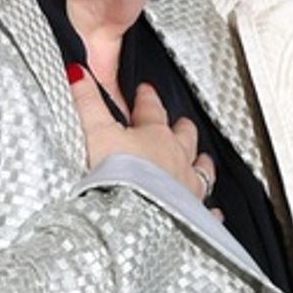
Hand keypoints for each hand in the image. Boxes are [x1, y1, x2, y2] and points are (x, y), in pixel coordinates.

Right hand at [70, 72, 217, 207]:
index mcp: (154, 135)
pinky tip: (214, 211)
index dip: (147, 98)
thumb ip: (88, 103)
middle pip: (184, 136)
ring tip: (202, 159)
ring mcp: (188, 186)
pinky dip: (211, 209)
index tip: (146, 91)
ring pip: (202, 168)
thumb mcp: (96, 133)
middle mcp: (177, 157)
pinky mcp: (193, 214)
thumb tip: (78, 74)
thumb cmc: (117, 176)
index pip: (152, 108)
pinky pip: (207, 209)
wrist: (133, 218)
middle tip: (179, 123)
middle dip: (182, 128)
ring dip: (201, 162)